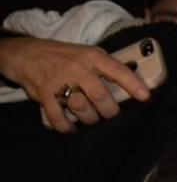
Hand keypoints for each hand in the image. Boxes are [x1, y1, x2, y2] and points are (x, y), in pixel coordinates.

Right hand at [0, 37, 150, 132]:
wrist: (27, 54)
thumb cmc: (66, 57)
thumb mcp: (88, 54)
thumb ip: (106, 68)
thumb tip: (134, 86)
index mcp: (92, 57)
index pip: (117, 70)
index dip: (133, 84)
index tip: (145, 97)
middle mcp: (78, 69)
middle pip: (100, 95)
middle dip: (109, 110)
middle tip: (110, 114)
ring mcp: (60, 82)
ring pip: (82, 108)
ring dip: (90, 118)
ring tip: (92, 118)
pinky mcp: (44, 95)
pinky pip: (58, 117)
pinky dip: (66, 127)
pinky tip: (71, 128)